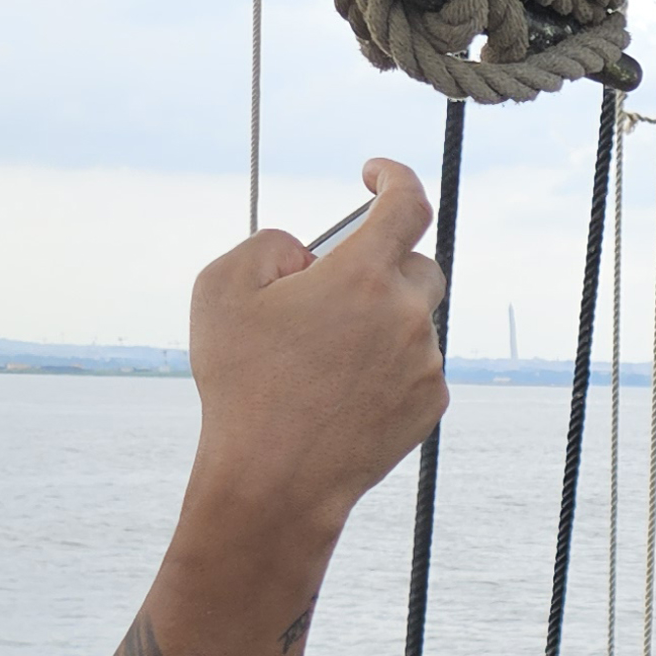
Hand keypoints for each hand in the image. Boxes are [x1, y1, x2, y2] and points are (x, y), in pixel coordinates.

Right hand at [189, 157, 451, 526]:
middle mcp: (408, 314)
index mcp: (364, 276)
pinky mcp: (433, 402)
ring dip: (378, 320)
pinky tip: (341, 389)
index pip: (407, 203)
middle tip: (330, 290)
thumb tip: (308, 249)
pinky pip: (415, 364)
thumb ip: (269, 244)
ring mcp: (426, 361)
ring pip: (412, 319)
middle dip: (378, 265)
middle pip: (415, 264)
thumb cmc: (242, 382)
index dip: (394, 178)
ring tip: (323, 355)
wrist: (276, 479)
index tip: (374, 175)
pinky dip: (386, 363)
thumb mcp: (222, 289)